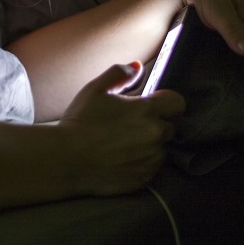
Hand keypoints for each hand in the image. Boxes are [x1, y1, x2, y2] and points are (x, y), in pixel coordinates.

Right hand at [59, 62, 185, 195]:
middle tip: (130, 126)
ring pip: (161, 149)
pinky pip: (152, 168)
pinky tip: (121, 159)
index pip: (177, 103)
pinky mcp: (144, 178)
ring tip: (124, 145)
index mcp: (146, 110)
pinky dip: (142, 163)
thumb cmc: (80, 121)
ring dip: (150, 145)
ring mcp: (151, 159)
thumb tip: (137, 66)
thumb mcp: (95, 90)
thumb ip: (119, 74)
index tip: (152, 104)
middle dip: (155, 124)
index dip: (166, 102)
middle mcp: (154, 135)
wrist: (66, 159)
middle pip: (170, 126)